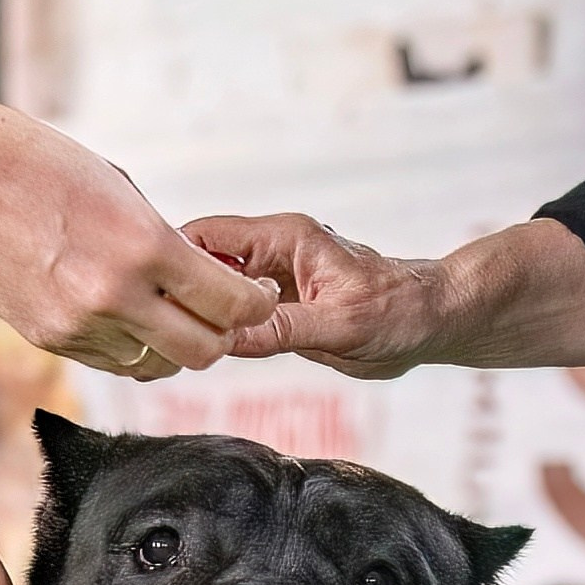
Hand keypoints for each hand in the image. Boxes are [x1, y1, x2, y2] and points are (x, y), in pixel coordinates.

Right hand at [0, 103, 279, 378]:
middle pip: (201, 352)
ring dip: (167, 341)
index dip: (254, 303)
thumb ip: (157, 235)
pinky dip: (125, 344)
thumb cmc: (28, 160)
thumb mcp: (113, 184)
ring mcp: (77, 324)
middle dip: (220, 335)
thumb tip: (194, 271)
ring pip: (153, 362)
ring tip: (160, 306)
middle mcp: (114, 295)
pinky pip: (108, 359)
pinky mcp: (46, 339)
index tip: (255, 294)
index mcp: (143, 245)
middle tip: (217, 312)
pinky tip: (119, 312)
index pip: (231, 304)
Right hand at [180, 214, 453, 378]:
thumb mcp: (341, 326)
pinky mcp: (276, 306)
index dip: (175, 263)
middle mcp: (272, 253)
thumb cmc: (399, 311)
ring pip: (212, 289)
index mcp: (285, 238)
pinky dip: (213, 329)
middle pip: (200, 261)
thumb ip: (282, 330)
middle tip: (156, 331)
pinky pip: (233, 312)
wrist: (430, 321)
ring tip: (169, 343)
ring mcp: (271, 279)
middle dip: (175, 292)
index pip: (207, 235)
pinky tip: (197, 349)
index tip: (154, 299)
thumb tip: (226, 337)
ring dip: (192, 313)